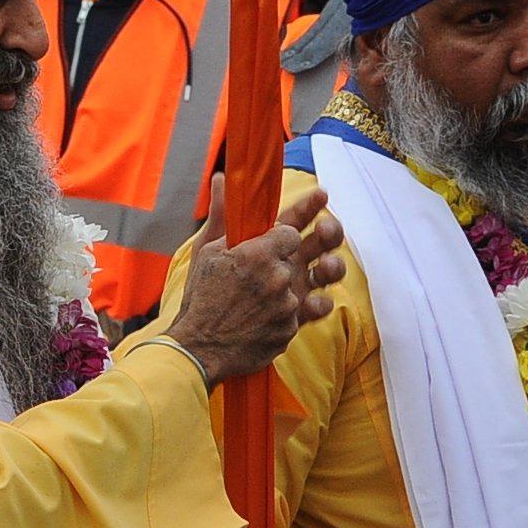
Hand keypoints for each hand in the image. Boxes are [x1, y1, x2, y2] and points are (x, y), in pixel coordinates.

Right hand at [161, 185, 344, 385]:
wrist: (199, 348)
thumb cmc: (199, 297)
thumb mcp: (206, 251)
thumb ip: (222, 215)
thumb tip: (222, 178)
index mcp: (257, 252)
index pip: (292, 226)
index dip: (298, 218)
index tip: (308, 209)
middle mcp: (279, 275)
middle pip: (319, 245)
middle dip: (327, 232)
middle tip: (327, 228)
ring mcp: (288, 303)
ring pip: (322, 278)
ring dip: (329, 268)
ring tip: (328, 265)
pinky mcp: (292, 327)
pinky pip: (313, 309)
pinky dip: (308, 303)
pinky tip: (307, 299)